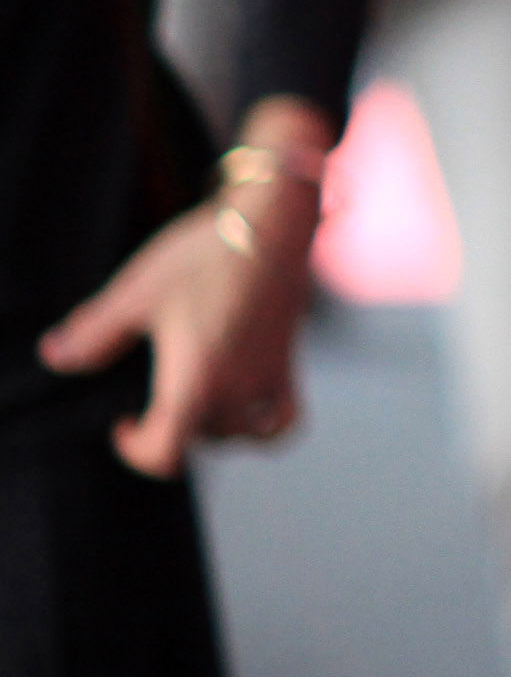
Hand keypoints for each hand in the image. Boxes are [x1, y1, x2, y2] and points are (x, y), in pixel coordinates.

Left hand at [40, 183, 317, 476]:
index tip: (122, 425)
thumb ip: (93, 333)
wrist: (272, 223)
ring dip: (215, 429)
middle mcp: (237, 390)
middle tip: (153, 401)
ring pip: (242, 435)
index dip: (135, 450)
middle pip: (202, 441)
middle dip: (173, 430)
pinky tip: (249, 408)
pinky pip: (285, 420)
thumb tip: (54, 357)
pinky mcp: (290, 362)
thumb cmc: (203, 256)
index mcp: (195, 383)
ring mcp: (270, 378)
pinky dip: (268, 427)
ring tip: (196, 402)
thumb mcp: (136, 292)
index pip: (165, 453)